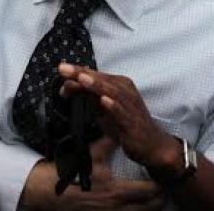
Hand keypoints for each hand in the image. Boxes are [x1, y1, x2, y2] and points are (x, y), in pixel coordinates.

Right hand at [20, 138, 165, 209]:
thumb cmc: (71, 172)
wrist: (49, 191)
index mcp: (116, 191)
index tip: (164, 180)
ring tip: (154, 202)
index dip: (159, 187)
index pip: (148, 192)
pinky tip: (132, 207)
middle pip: (148, 209)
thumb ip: (109, 142)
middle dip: (158, 201)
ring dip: (147, 209)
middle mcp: (116, 207)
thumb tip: (119, 126)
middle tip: (165, 193)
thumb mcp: (91, 154)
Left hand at [58, 64, 178, 174]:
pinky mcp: (133, 122)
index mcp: (118, 84)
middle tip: (63, 69)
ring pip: (112, 92)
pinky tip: (104, 101)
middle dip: (81, 74)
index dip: (77, 72)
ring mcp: (130, 106)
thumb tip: (68, 86)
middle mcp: (125, 91)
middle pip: (101, 80)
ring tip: (81, 78)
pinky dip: (113, 106)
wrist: (152, 145)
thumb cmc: (126, 124)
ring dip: (96, 84)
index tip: (61, 69)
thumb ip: (88, 96)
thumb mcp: (103, 109)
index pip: (95, 75)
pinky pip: (123, 113)